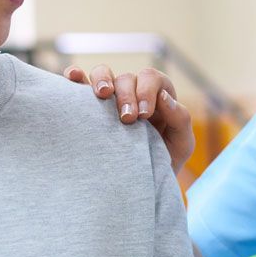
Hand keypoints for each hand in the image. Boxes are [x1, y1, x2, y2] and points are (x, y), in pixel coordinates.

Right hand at [66, 64, 194, 173]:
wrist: (142, 182)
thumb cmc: (165, 160)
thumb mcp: (182, 143)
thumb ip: (180, 119)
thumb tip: (163, 97)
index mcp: (157, 95)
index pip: (151, 78)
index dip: (147, 91)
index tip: (143, 116)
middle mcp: (133, 91)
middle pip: (126, 78)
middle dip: (126, 95)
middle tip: (127, 119)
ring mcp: (110, 97)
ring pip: (103, 73)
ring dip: (102, 80)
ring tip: (102, 94)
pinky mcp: (90, 106)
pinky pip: (80, 84)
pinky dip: (76, 76)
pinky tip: (73, 77)